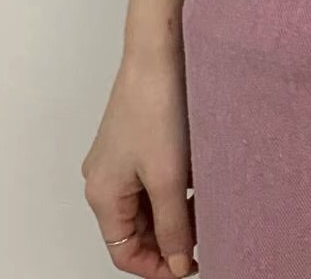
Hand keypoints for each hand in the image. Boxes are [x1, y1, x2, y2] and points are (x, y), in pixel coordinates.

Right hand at [81, 46, 196, 276]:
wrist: (158, 52)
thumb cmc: (156, 108)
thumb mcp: (168, 177)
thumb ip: (173, 226)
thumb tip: (179, 266)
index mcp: (102, 194)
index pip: (123, 251)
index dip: (157, 266)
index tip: (191, 266)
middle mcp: (104, 179)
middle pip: (135, 228)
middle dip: (168, 238)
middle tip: (206, 238)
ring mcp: (118, 159)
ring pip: (146, 204)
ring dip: (174, 212)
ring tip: (207, 210)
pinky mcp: (135, 140)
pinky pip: (151, 179)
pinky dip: (173, 188)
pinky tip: (200, 183)